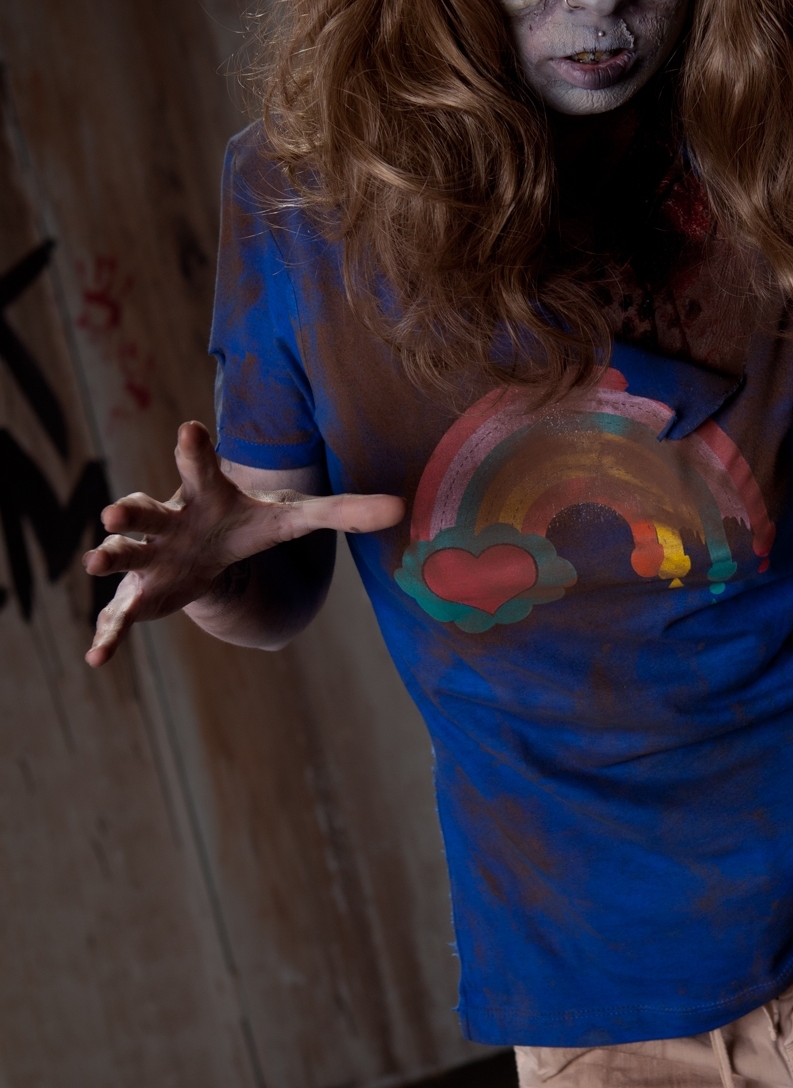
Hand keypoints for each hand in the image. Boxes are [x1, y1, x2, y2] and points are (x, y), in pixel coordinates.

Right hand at [83, 421, 403, 666]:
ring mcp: (151, 558)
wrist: (209, 550)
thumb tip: (402, 509)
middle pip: (147, 513)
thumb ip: (344, 512)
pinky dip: (109, 635)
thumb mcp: (294, 518)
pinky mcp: (142, 594)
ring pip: (127, 556)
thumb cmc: (248, 524)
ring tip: (95, 562)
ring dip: (111, 558)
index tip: (189, 428)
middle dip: (129, 514)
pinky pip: (120, 615)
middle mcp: (170, 522)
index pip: (200, 469)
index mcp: (206, 497)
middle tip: (114, 513)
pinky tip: (97, 658)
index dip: (194, 451)